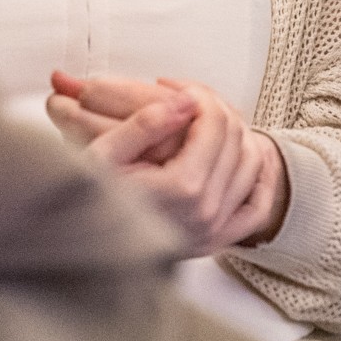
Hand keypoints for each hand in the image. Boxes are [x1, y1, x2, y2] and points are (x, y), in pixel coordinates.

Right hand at [50, 72, 289, 253]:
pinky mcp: (214, 242)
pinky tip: (244, 159)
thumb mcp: (103, 157)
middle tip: (187, 98)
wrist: (81, 254)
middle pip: (236, 137)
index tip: (174, 87)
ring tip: (208, 121)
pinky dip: (258, 180)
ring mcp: (214, 230)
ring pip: (252, 165)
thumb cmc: (85, 206)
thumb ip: (144, 125)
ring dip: (237, 135)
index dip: (197, 94)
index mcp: (182, 188)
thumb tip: (184, 101)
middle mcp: (206, 211)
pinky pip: (256, 209)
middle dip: (214, 107)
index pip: (214, 122)